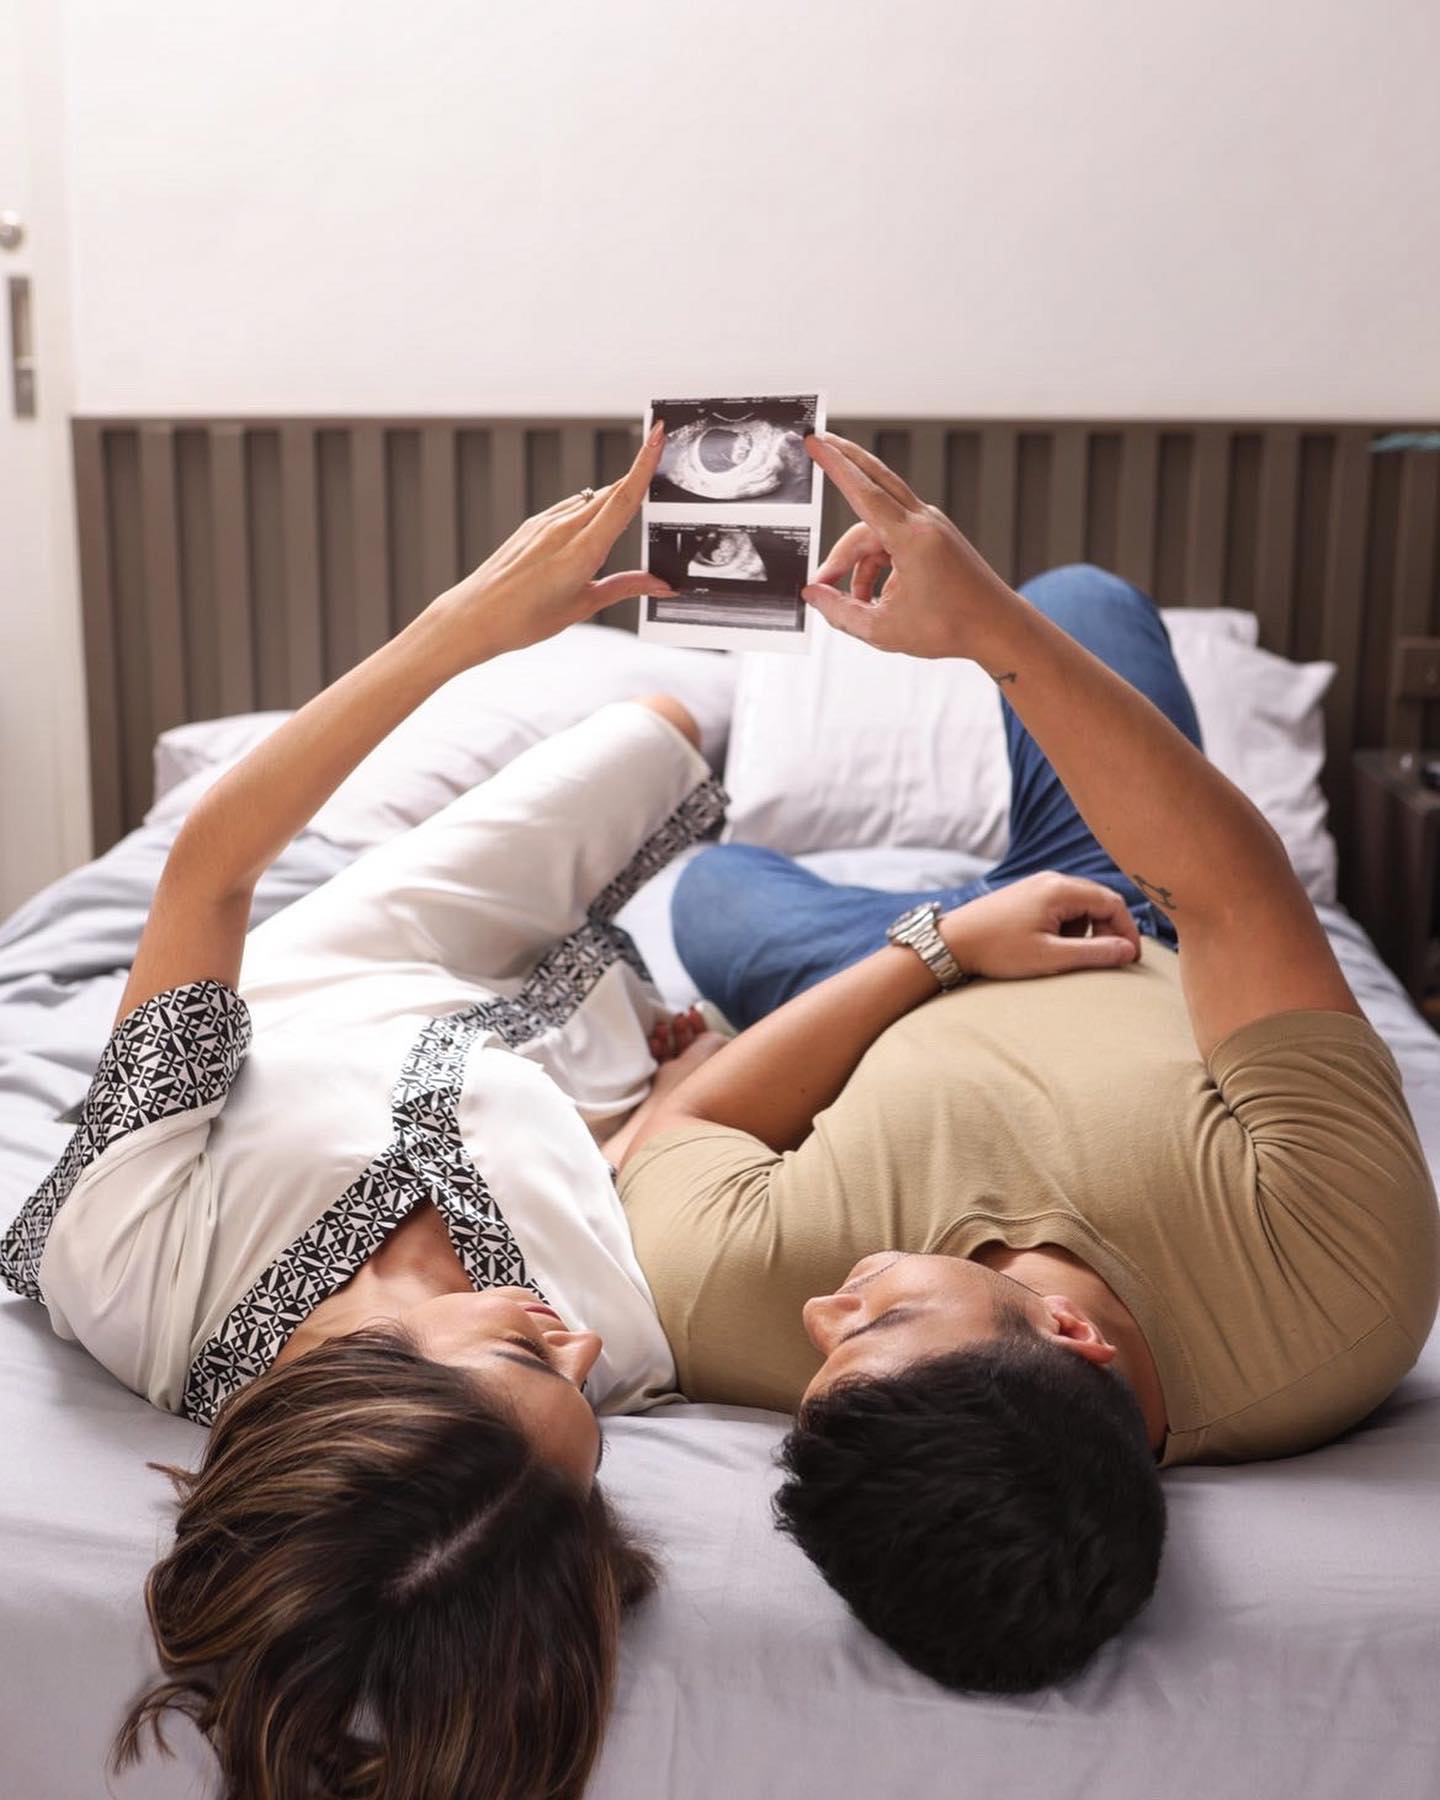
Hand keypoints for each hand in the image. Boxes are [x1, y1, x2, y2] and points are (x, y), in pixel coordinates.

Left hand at [424, 424, 674, 666]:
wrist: (475, 616)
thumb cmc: (524, 619)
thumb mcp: (583, 606)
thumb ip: (624, 588)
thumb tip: (661, 584)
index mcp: (583, 551)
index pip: (623, 498)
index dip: (644, 464)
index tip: (657, 433)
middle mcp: (564, 529)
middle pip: (612, 493)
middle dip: (637, 478)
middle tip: (662, 471)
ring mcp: (545, 523)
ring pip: (591, 500)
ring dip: (613, 499)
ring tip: (629, 511)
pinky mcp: (532, 525)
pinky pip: (569, 508)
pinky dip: (587, 511)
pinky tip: (590, 527)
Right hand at [802, 433, 1014, 660]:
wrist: (997, 628)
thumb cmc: (951, 627)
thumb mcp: (883, 630)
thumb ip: (839, 611)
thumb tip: (812, 595)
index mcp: (912, 538)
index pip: (863, 492)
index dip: (834, 465)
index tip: (816, 440)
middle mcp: (923, 523)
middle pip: (874, 481)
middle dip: (843, 462)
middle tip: (816, 444)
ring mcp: (931, 527)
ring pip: (876, 527)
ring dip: (856, 560)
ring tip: (849, 600)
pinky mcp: (934, 538)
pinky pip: (892, 539)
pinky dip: (875, 563)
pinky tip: (870, 596)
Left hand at [939, 873, 1140, 979]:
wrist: (952, 942)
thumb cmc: (997, 950)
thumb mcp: (1049, 957)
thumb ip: (1092, 954)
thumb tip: (1127, 951)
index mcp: (1060, 889)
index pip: (1112, 903)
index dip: (1126, 931)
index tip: (1129, 958)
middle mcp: (1051, 879)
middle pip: (1098, 901)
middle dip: (1107, 932)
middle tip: (1104, 961)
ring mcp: (1038, 884)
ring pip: (1080, 906)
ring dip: (1085, 931)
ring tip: (1068, 956)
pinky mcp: (1027, 894)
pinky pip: (1061, 907)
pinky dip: (1066, 927)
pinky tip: (1050, 946)